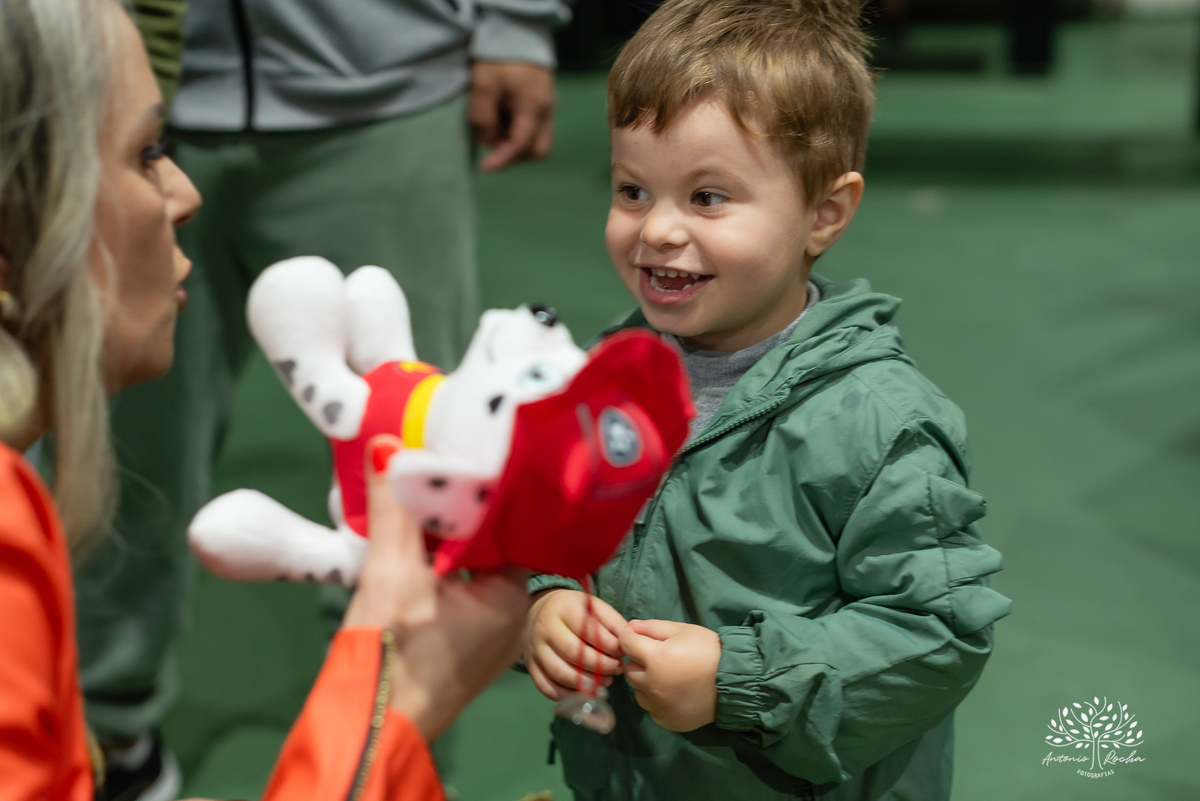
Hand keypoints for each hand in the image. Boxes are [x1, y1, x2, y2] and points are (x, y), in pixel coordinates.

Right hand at [343, 435, 531, 741]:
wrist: (372, 730)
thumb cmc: (392, 655)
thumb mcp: (391, 573)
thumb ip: (393, 511)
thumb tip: (389, 448)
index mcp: (511, 599)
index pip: (506, 531)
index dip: (482, 497)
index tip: (461, 464)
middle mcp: (510, 619)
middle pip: (487, 551)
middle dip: (457, 519)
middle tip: (432, 477)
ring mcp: (486, 639)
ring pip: (468, 574)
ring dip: (441, 547)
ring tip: (417, 505)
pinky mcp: (460, 652)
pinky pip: (455, 598)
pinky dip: (435, 576)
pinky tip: (409, 551)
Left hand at [469, 61, 554, 170]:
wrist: (516, 33)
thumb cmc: (499, 57)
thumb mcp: (483, 83)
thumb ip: (482, 116)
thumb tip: (486, 142)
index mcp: (534, 107)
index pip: (522, 145)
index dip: (502, 160)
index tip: (483, 167)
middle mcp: (547, 112)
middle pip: (538, 151)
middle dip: (514, 155)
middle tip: (492, 142)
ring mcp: (548, 109)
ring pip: (538, 144)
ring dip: (516, 145)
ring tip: (496, 128)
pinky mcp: (543, 106)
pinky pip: (535, 132)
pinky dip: (518, 134)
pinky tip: (503, 120)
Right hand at [524, 588, 626, 701]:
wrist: (540, 612)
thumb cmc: (573, 610)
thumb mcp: (593, 606)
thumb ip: (611, 621)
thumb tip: (627, 638)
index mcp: (562, 609)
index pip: (587, 629)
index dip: (608, 644)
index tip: (623, 652)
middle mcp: (544, 628)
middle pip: (573, 653)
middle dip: (601, 665)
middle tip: (617, 668)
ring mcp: (534, 649)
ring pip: (560, 672)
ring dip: (587, 682)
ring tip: (606, 681)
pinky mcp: (531, 667)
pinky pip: (547, 687)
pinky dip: (568, 695)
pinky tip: (586, 692)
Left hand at [619, 619, 720, 731]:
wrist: (735, 681)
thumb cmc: (710, 651)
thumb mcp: (684, 630)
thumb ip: (653, 627)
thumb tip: (630, 627)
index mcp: (655, 659)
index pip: (626, 644)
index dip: (630, 637)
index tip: (638, 637)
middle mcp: (652, 686)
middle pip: (630, 670)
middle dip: (639, 661)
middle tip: (658, 657)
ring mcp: (659, 706)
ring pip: (639, 691)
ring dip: (646, 682)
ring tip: (667, 677)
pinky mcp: (667, 721)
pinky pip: (651, 709)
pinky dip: (657, 700)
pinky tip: (673, 693)